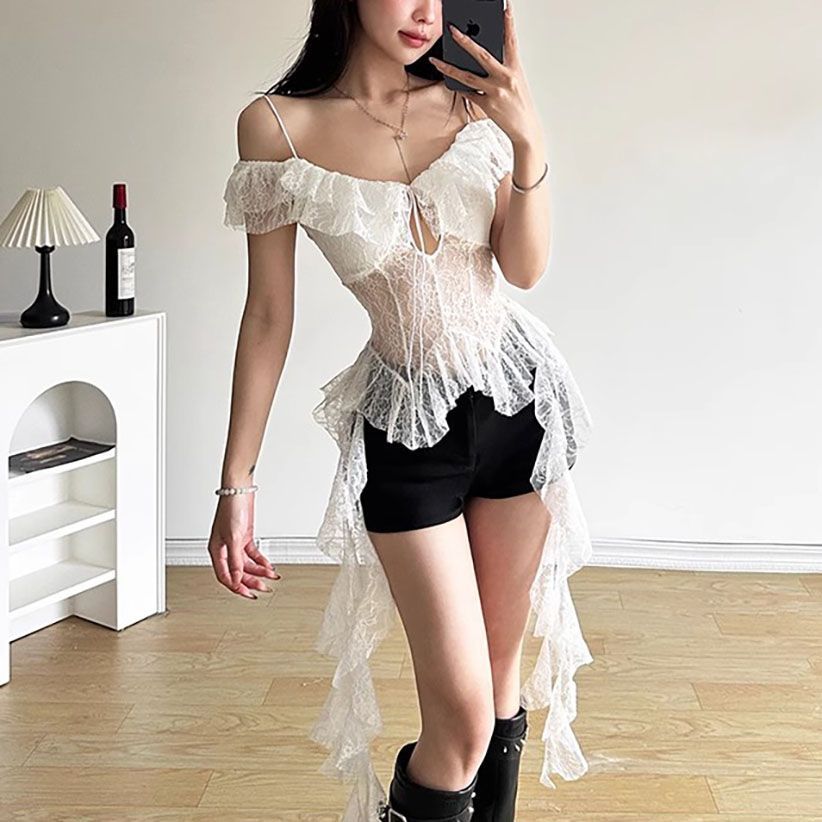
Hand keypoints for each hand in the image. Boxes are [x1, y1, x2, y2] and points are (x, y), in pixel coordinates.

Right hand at [207, 492, 280, 598]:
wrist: (239, 491)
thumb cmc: (231, 509)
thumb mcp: (234, 538)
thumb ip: (235, 560)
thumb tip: (237, 579)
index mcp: (216, 551)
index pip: (225, 576)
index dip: (237, 587)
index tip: (249, 594)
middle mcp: (225, 549)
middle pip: (238, 572)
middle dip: (251, 580)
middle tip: (264, 588)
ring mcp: (235, 543)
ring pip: (247, 564)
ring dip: (259, 571)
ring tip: (270, 576)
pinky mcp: (245, 536)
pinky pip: (253, 554)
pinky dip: (261, 560)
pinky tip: (268, 565)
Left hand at [429, 0, 541, 146]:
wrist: (525, 129)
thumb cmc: (521, 104)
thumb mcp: (516, 82)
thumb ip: (502, 70)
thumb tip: (483, 60)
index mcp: (515, 69)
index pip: (511, 40)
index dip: (508, 22)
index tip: (505, 6)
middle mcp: (505, 78)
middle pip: (482, 56)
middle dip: (466, 42)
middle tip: (453, 30)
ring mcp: (495, 92)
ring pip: (467, 77)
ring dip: (449, 68)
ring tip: (437, 61)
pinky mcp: (487, 106)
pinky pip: (469, 94)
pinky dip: (461, 89)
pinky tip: (452, 83)